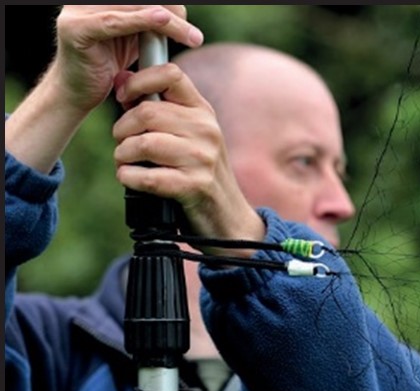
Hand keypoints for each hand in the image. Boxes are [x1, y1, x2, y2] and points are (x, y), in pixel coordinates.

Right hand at [51, 5, 203, 112]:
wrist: (78, 94)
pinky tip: (162, 20)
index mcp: (102, 0)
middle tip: (195, 34)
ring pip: (133, 7)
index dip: (168, 3)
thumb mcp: (133, 40)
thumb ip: (148, 24)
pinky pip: (115, 22)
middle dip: (173, 11)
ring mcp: (79, 11)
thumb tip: (178, 12)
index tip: (188, 20)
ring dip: (167, 21)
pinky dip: (140, 20)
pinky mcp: (77, 29)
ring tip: (191, 37)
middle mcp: (89, 0)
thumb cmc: (108, 68)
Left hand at [112, 64, 264, 253]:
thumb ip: (160, 110)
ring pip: (144, 144)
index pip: (170, 74)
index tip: (124, 97)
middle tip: (122, 144)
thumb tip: (122, 80)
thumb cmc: (200, 175)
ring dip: (123, 156)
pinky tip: (129, 179)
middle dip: (122, 130)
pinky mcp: (195, 186)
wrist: (229, 219)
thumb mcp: (190, 138)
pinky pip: (148, 177)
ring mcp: (202, 159)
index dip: (139, 80)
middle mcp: (206, 130)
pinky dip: (129, 178)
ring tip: (125, 164)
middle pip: (147, 112)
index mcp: (203, 112)